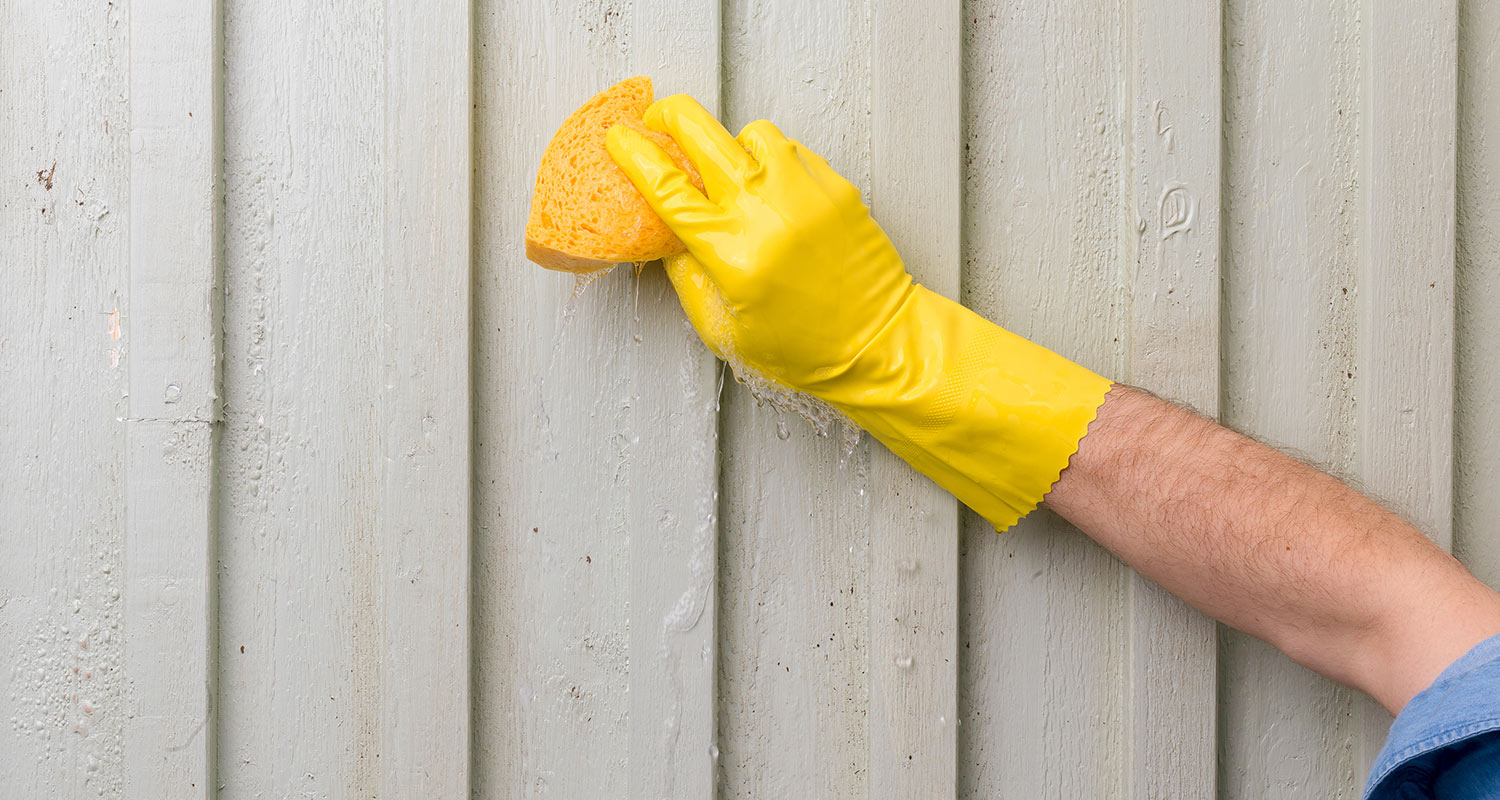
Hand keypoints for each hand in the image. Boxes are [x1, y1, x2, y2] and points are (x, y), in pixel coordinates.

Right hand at [607, 95, 912, 395]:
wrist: (879, 343)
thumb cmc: (803, 348)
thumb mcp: (722, 328)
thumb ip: (686, 275)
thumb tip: (665, 234)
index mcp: (730, 251)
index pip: (667, 186)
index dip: (634, 154)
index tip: (619, 138)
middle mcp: (766, 210)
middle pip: (701, 132)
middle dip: (670, 115)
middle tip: (659, 120)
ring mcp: (804, 191)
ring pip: (750, 132)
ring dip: (729, 143)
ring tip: (729, 171)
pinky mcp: (835, 186)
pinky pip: (792, 151)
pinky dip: (773, 162)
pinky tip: (773, 191)